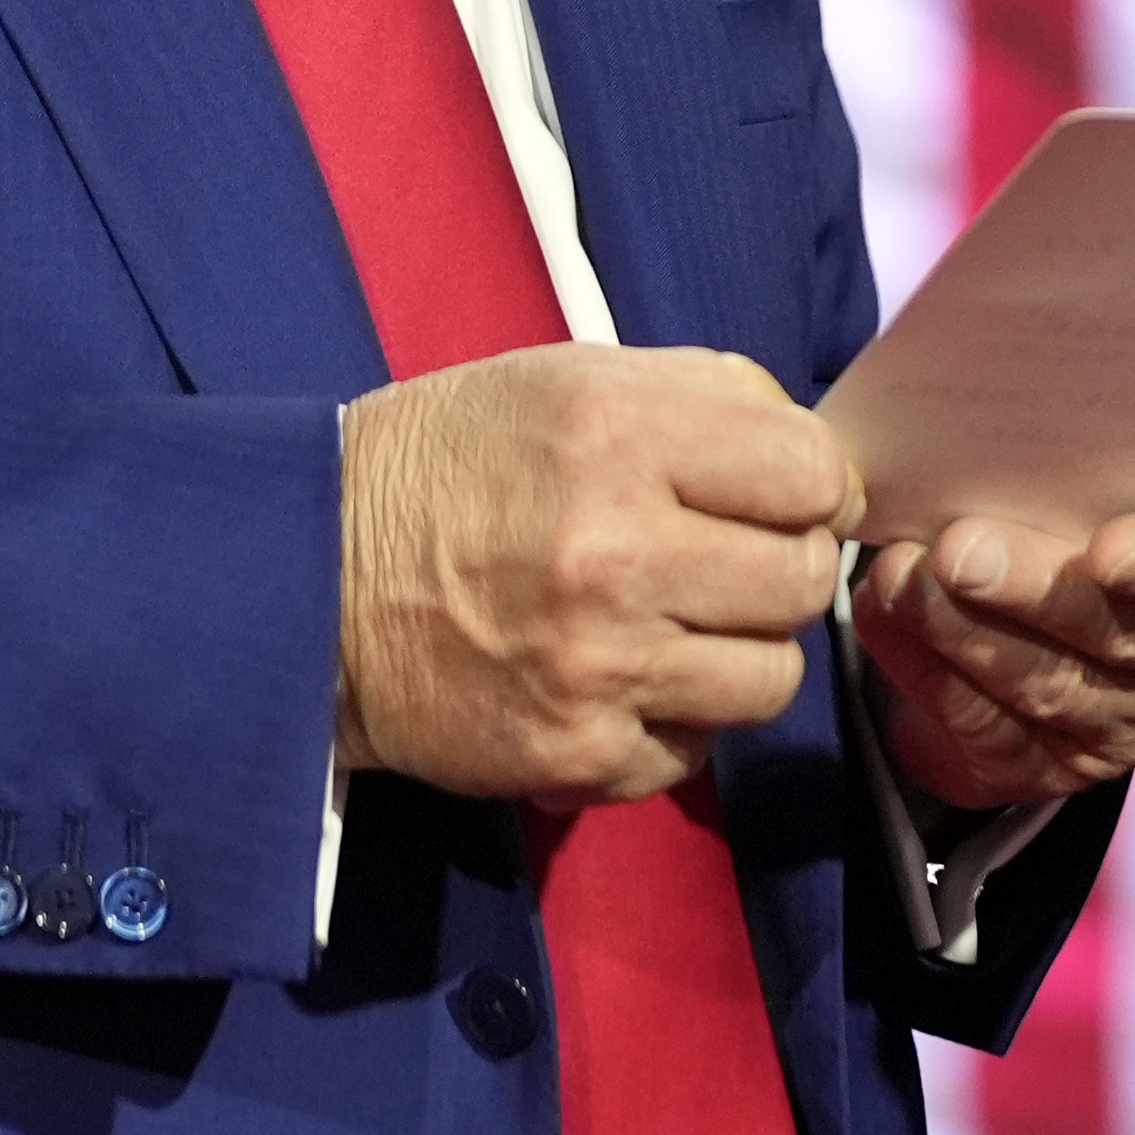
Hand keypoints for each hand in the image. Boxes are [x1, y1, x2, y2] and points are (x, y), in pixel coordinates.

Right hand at [336, 344, 858, 805]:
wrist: (310, 580)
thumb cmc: (453, 468)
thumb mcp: (570, 380)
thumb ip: (710, 397)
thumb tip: (825, 463)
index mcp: (618, 433)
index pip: (812, 473)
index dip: (812, 485)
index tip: (779, 497)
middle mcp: (614, 550)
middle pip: (802, 578)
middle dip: (778, 567)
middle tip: (723, 561)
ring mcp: (597, 663)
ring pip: (770, 679)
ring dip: (737, 653)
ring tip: (673, 623)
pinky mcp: (575, 753)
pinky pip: (696, 751)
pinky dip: (673, 720)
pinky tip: (618, 678)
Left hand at [850, 469, 1134, 809]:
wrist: (1062, 591)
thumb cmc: (1089, 491)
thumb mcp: (1106, 458)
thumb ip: (1077, 448)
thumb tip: (990, 431)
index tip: (1105, 549)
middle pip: (1120, 631)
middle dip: (1031, 590)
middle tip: (956, 550)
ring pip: (1050, 689)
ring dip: (962, 632)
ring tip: (897, 578)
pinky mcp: (1066, 769)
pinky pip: (993, 731)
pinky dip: (929, 671)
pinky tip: (885, 619)